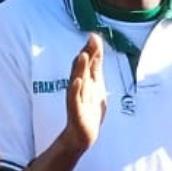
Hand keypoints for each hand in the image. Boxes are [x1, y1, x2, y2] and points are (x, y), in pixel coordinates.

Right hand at [62, 34, 107, 157]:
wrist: (83, 134)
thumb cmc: (89, 107)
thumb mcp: (96, 84)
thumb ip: (96, 66)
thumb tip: (97, 46)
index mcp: (87, 80)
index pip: (89, 62)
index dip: (92, 50)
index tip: (94, 35)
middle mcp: (80, 87)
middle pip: (82, 68)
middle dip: (87, 54)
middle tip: (90, 40)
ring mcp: (77, 98)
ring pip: (78, 81)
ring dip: (80, 68)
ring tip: (82, 55)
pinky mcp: (75, 111)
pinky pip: (74, 99)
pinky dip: (75, 90)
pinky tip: (77, 81)